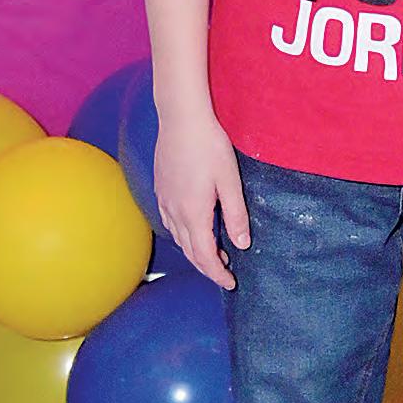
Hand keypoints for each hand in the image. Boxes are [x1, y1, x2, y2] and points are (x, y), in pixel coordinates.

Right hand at [154, 109, 248, 289]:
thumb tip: (242, 244)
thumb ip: (235, 214)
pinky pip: (170, 222)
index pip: (204, 256)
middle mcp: (175, 212)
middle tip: (226, 271)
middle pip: (189, 251)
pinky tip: (192, 226)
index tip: (231, 283)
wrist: (181, 119)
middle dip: (207, 266)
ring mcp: (164, 200)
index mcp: (194, 214)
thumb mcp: (230, 180)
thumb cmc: (209, 146)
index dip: (217, 273)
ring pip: (178, 237)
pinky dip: (183, 234)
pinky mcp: (160, 188)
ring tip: (214, 251)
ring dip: (195, 250)